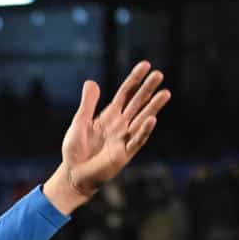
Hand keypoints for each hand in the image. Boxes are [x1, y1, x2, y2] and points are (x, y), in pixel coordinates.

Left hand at [42, 61, 168, 212]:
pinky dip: (144, 131)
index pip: (126, 93)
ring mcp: (124, 139)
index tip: (145, 65)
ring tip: (165, 93)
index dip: (134, 79)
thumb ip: (87, 104)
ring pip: (142, 119)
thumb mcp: (79, 122)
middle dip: (147, 89)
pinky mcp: (124, 154)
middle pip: (137, 103)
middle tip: (159, 74)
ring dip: (153, 107)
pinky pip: (136, 140)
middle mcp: (121, 124)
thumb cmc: (75, 149)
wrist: (73, 174)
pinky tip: (152, 120)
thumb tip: (91, 81)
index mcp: (110, 115)